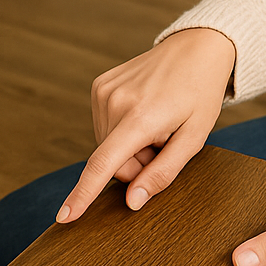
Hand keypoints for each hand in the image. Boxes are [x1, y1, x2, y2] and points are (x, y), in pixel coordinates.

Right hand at [57, 28, 235, 222]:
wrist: (195, 48)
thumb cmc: (200, 93)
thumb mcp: (194, 138)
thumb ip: (163, 172)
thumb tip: (133, 201)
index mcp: (140, 117)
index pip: (104, 164)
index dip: (83, 195)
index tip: (64, 217)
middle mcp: (114, 102)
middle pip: (113, 162)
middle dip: (136, 165)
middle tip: (164, 143)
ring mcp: (102, 91)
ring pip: (108, 147)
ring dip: (130, 147)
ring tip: (156, 124)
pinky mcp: (99, 86)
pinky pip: (105, 127)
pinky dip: (124, 130)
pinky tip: (144, 111)